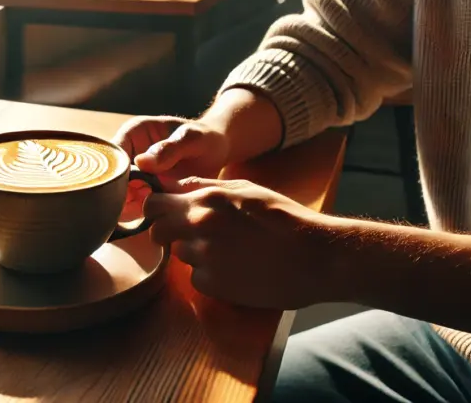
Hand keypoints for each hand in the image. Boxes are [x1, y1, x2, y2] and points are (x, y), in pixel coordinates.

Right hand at [114, 116, 230, 217]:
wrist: (217, 152)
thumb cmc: (205, 138)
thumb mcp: (192, 139)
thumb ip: (169, 148)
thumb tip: (141, 162)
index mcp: (133, 133)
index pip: (111, 154)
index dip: (113, 173)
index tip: (127, 190)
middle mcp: (127, 154)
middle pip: (110, 178)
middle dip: (118, 194)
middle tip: (136, 207)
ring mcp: (133, 175)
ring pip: (117, 194)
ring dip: (126, 207)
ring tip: (144, 214)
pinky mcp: (141, 193)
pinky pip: (130, 206)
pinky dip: (136, 215)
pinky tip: (148, 220)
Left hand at [144, 177, 336, 309]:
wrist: (316, 255)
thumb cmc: (285, 218)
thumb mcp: (246, 189)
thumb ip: (205, 185)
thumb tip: (175, 185)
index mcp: (205, 199)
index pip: (154, 204)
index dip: (157, 211)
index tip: (165, 215)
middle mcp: (198, 226)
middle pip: (158, 232)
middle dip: (170, 234)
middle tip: (195, 237)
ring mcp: (204, 257)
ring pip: (180, 255)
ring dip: (194, 255)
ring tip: (227, 252)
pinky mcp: (213, 284)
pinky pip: (196, 279)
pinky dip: (209, 276)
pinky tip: (235, 270)